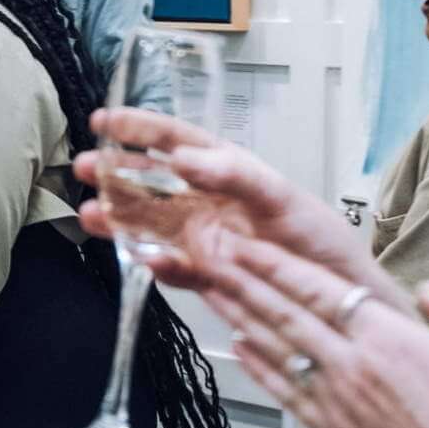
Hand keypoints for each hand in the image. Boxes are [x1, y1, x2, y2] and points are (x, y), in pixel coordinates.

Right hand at [74, 108, 401, 307]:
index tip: (106, 121)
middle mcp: (208, 203)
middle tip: (84, 167)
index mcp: (228, 173)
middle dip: (115, 173)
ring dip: (119, 219)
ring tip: (92, 217)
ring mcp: (203, 241)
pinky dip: (153, 265)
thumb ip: (237, 176)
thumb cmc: (323, 246)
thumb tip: (187, 158)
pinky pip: (170, 268)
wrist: (344, 306)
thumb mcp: (285, 200)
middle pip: (151, 182)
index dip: (141, 129)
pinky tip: (143, 261)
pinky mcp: (205, 278)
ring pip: (149, 224)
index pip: (177, 142)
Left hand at [198, 237, 428, 427]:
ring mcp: (336, 400)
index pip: (316, 287)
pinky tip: (239, 347)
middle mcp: (351, 365)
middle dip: (241, 278)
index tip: (246, 242)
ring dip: (237, 313)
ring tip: (209, 289)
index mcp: (387, 338)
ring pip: (274, 346)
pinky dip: (257, 365)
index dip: (275, 261)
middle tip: (209, 254)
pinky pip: (284, 390)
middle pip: (282, 311)